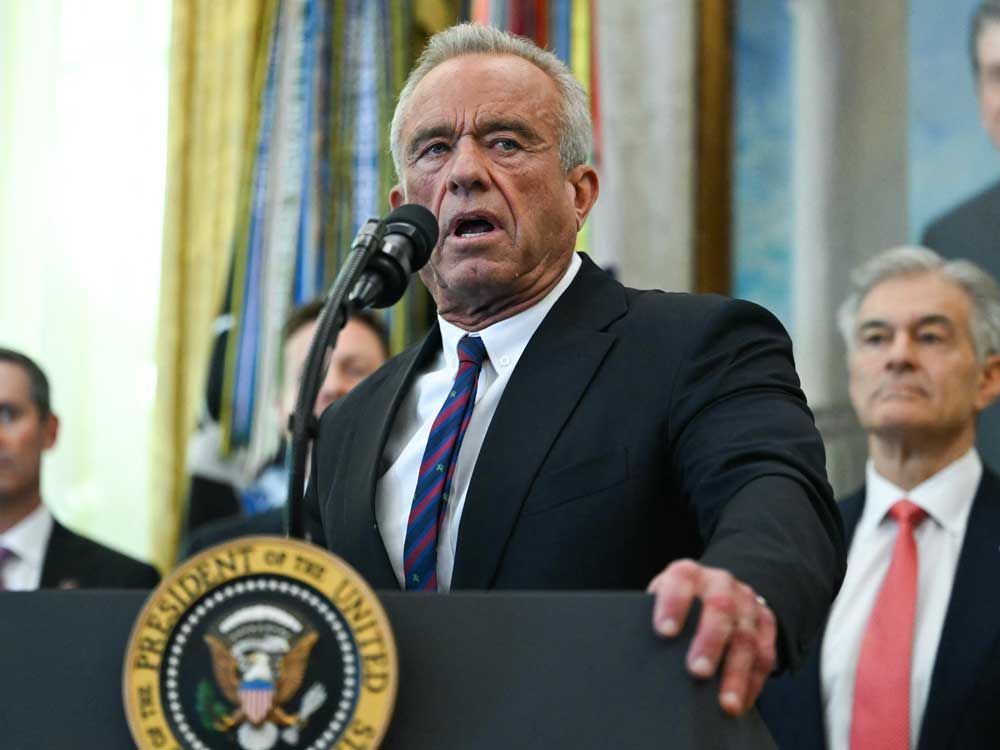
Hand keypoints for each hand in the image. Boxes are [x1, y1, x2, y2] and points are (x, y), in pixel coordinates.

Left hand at [647, 559, 775, 715]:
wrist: (710, 592)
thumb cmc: (675, 607)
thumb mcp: (659, 603)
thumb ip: (651, 621)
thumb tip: (644, 659)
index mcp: (687, 573)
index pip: (680, 581)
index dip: (673, 605)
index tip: (664, 632)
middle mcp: (719, 582)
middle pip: (720, 607)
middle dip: (710, 641)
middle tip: (697, 671)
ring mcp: (745, 601)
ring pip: (745, 636)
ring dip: (736, 672)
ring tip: (726, 702)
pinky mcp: (765, 621)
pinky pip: (765, 653)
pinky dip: (753, 682)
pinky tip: (740, 702)